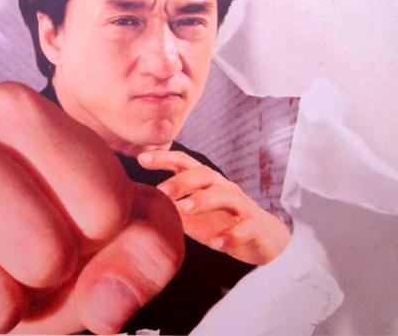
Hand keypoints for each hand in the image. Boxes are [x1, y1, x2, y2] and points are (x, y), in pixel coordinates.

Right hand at [0, 82, 183, 333]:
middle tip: (25, 256)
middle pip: (47, 254)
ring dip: (4, 308)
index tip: (73, 225)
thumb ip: (146, 247)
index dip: (100, 238)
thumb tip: (113, 302)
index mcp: (11, 110)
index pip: (103, 205)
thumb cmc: (41, 226)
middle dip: (50, 275)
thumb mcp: (115, 226)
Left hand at [138, 149, 289, 264]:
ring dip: (204, 200)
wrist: (263, 238)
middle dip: (182, 181)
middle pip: (204, 175)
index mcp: (206, 182)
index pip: (184, 164)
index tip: (142, 160)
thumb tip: (140, 205)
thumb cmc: (221, 221)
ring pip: (224, 195)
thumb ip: (171, 207)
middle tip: (162, 191)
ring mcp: (241, 205)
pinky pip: (244, 227)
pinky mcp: (254, 226)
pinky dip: (230, 235)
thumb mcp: (192, 214)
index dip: (164, 158)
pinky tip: (217, 244)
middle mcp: (223, 187)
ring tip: (186, 209)